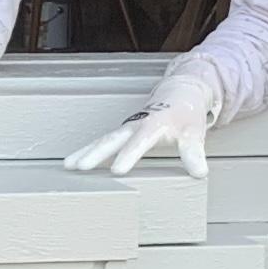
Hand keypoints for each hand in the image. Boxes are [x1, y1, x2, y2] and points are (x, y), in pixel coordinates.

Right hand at [65, 103, 212, 177]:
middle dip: (95, 153)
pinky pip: (102, 142)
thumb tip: (199, 173)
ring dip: (85, 152)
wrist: (180, 95)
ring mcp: (126, 128)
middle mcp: (135, 124)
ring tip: (68, 166)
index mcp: (154, 124)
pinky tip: (73, 163)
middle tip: (80, 167)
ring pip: (102, 140)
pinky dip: (87, 151)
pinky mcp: (122, 132)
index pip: (139, 141)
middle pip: (112, 139)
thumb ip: (194, 153)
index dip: (129, 155)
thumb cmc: (186, 116)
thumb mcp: (194, 134)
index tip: (117, 171)